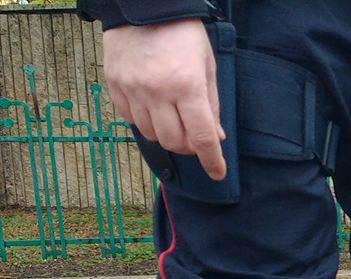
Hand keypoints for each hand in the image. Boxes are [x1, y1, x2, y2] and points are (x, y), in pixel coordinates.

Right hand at [103, 19, 226, 179]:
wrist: (144, 8)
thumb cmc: (182, 35)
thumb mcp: (207, 66)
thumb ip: (212, 104)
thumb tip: (216, 137)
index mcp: (186, 86)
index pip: (202, 137)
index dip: (212, 160)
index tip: (218, 172)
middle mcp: (157, 92)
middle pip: (175, 142)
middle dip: (189, 147)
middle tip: (196, 138)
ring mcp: (133, 90)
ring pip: (152, 135)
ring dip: (167, 135)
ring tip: (174, 118)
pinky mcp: (115, 86)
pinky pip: (131, 120)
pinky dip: (145, 122)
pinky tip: (154, 108)